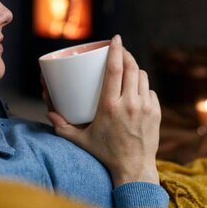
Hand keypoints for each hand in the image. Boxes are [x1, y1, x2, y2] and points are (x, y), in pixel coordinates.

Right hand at [46, 35, 161, 186]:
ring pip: (142, 77)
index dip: (116, 50)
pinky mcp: (156, 112)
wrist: (133, 169)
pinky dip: (143, 87)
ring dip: (134, 70)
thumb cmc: (105, 154)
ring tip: (127, 69)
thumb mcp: (81, 140)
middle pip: (131, 67)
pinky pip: (150, 91)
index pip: (115, 69)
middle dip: (126, 54)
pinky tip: (136, 89)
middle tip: (120, 50)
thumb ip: (63, 127)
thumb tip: (50, 113)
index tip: (115, 38)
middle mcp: (129, 104)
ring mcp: (145, 107)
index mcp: (109, 106)